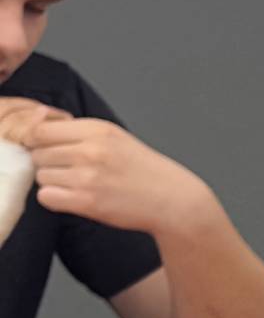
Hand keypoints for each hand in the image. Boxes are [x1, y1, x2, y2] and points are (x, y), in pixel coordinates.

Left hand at [0, 107, 213, 236]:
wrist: (173, 199)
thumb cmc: (143, 169)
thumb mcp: (114, 136)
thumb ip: (75, 128)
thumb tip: (36, 116)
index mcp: (97, 130)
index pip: (39, 130)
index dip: (37, 141)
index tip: (48, 149)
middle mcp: (90, 151)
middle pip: (37, 153)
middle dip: (49, 162)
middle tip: (71, 170)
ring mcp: (88, 177)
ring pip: (41, 176)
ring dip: (53, 182)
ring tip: (78, 184)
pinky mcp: (86, 201)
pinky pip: (46, 197)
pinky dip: (56, 199)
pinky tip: (75, 197)